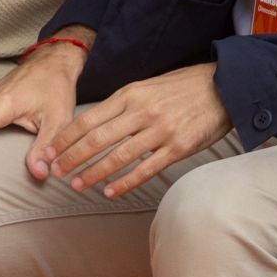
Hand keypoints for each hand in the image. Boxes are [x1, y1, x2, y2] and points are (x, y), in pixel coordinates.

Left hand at [45, 64, 231, 198]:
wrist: (227, 86)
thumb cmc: (186, 86)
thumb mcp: (150, 85)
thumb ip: (125, 103)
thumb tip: (95, 124)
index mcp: (133, 93)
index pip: (89, 119)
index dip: (65, 138)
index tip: (50, 152)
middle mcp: (143, 111)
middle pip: (97, 140)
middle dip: (72, 158)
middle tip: (56, 172)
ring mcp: (161, 131)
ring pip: (118, 157)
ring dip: (93, 174)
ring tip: (78, 185)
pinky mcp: (178, 148)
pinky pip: (145, 170)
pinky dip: (125, 183)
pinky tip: (110, 191)